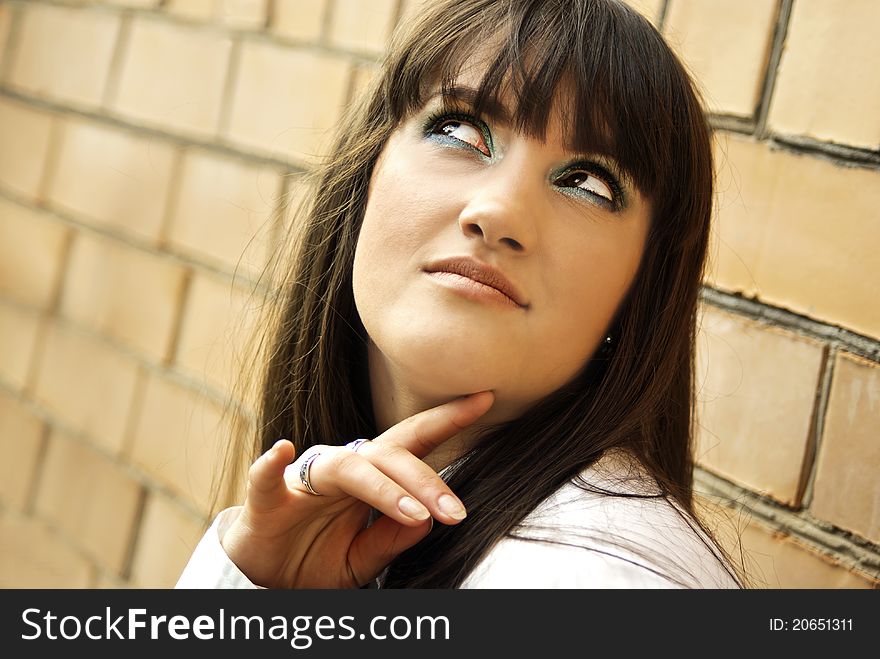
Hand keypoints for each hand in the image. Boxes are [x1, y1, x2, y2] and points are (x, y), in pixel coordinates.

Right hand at [219, 391, 494, 587]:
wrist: (265, 578)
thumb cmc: (317, 558)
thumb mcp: (365, 559)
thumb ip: (392, 539)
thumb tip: (429, 520)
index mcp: (370, 478)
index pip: (415, 443)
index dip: (449, 420)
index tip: (486, 398)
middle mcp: (343, 469)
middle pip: (391, 455)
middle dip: (427, 480)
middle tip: (456, 512)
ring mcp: (306, 479)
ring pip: (350, 467)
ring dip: (384, 489)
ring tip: (414, 513)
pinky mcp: (267, 499)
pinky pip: (265, 477)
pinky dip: (271, 464)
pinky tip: (282, 450)